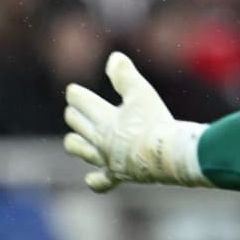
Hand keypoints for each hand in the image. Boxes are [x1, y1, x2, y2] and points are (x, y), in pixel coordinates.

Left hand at [63, 52, 208, 191]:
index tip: (72, 91)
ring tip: (73, 139)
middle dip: (75, 114)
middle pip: (78, 124)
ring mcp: (106, 159)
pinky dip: (95, 179)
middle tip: (76, 109)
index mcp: (104, 117)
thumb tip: (113, 58)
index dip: (75, 94)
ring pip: (80, 150)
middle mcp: (99, 139)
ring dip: (76, 142)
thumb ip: (125, 75)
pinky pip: (101, 181)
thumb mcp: (142, 93)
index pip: (81, 102)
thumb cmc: (155, 121)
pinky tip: (91, 179)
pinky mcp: (117, 175)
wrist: (167, 154)